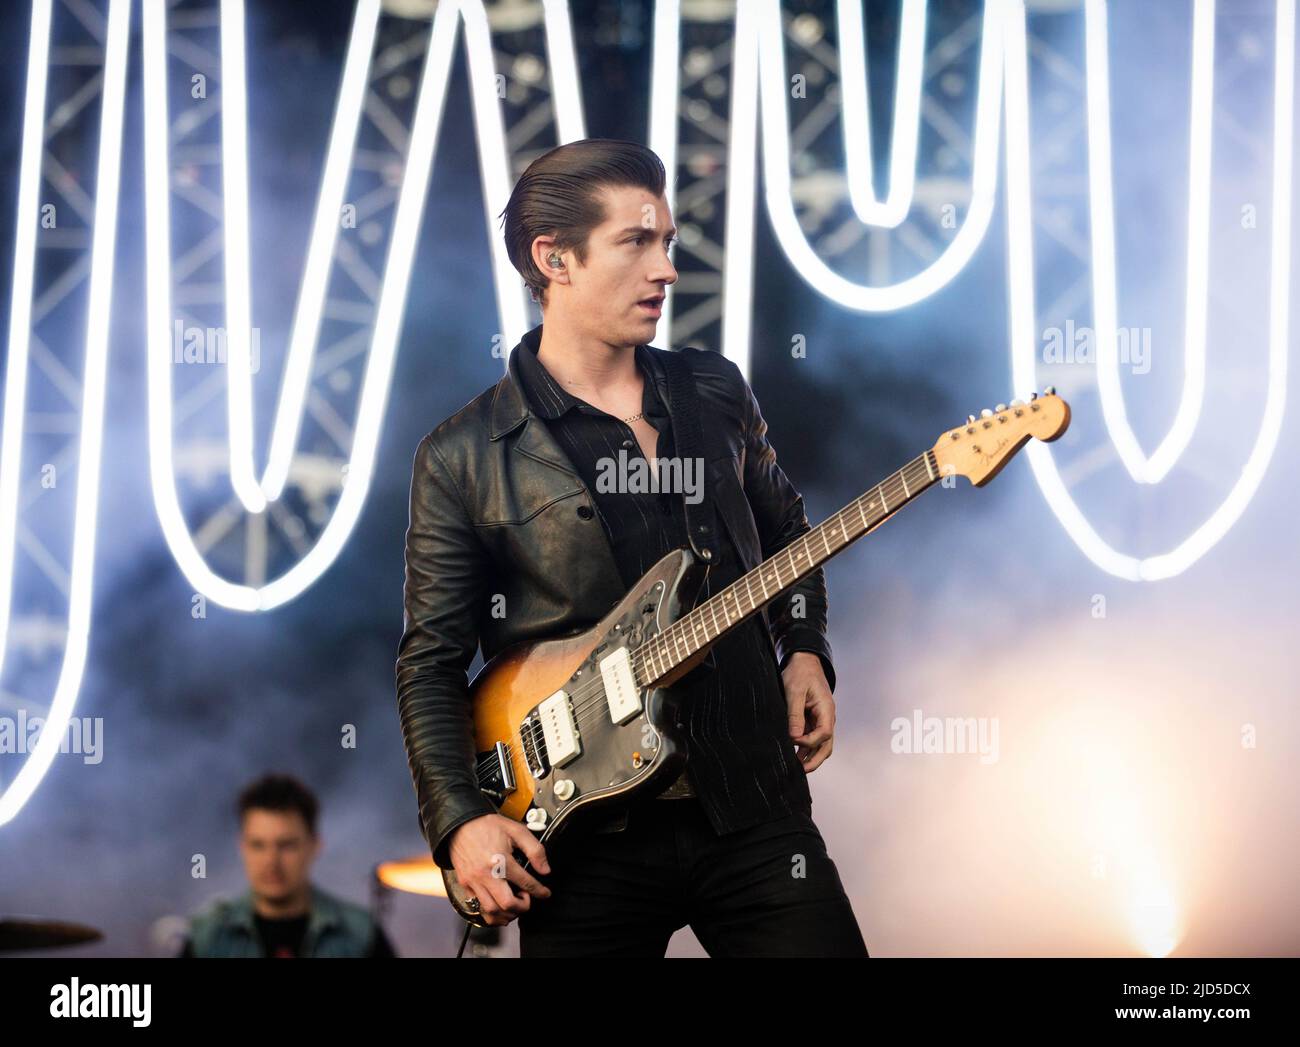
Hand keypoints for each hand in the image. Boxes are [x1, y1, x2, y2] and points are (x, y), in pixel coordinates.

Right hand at [448, 814, 551, 925]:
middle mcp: (486, 874)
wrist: (460, 824)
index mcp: (501, 860)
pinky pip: (477, 907)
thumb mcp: (516, 830)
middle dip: (522, 907)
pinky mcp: (465, 885)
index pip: (526, 883)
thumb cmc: (488, 826)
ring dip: (506, 914)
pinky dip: (491, 912)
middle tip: (527, 899)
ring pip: (491, 911)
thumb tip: (545, 869)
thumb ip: (534, 850)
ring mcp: (474, 881)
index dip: (540, 891)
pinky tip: (499, 906)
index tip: (545, 893)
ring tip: (514, 905)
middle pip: (507, 904)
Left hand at [782, 651, 834, 771]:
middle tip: (800, 771)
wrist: (804, 661)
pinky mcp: (814, 719)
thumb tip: (794, 737)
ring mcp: (822, 719)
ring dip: (810, 756)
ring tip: (796, 767)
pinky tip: (794, 754)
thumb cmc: (800, 673)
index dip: (809, 742)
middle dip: (815, 760)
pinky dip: (806, 747)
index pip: (824, 734)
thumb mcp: (794, 691)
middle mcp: (827, 717)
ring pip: (821, 744)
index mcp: (826, 709)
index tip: (792, 740)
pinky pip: (813, 737)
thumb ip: (795, 714)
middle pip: (827, 745)